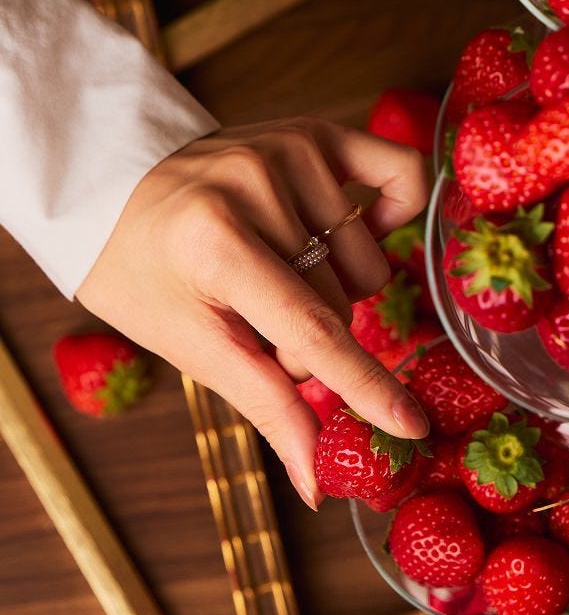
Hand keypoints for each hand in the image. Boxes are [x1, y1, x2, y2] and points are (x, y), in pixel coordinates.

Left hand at [77, 116, 430, 507]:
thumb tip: (318, 482)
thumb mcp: (190, 345)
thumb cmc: (143, 274)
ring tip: (286, 273)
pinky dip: (393, 214)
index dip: (364, 384)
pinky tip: (356, 228)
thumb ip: (265, 406)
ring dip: (337, 288)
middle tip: (262, 321)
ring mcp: (290, 149)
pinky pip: (401, 175)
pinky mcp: (315, 131)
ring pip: (368, 264)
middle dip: (309, 338)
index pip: (310, 329)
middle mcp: (256, 185)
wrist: (114, 191)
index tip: (409, 425)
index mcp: (214, 246)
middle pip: (339, 305)